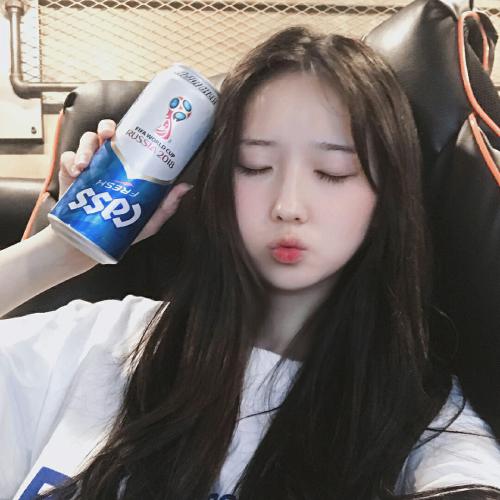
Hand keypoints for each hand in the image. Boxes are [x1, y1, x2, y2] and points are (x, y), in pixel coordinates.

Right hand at [58, 119, 193, 244]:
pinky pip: (67, 159)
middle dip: (105, 127)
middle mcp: (108, 160)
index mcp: (126, 164)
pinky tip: (76, 172)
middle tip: (107, 136)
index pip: (128, 139)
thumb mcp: (148, 219)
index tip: (131, 129)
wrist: (91, 244)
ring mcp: (89, 165)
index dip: (130, 128)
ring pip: (86, 141)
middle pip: (105, 132)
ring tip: (86, 165)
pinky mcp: (69, 174)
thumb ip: (166, 205)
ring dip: (85, 148)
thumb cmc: (122, 228)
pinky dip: (70, 161)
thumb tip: (186, 187)